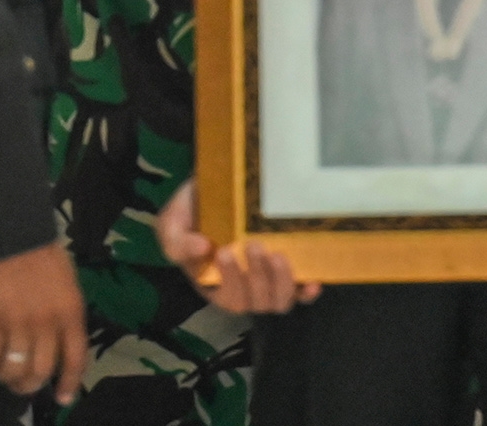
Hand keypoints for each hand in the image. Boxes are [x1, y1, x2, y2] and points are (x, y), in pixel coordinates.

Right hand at [0, 241, 86, 403]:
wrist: (11, 233)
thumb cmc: (42, 255)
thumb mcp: (68, 283)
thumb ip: (66, 315)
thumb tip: (61, 346)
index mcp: (71, 311)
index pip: (75, 358)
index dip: (70, 383)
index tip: (64, 397)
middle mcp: (46, 322)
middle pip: (40, 372)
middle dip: (31, 385)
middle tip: (24, 384)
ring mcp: (17, 322)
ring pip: (12, 369)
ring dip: (7, 376)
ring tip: (5, 370)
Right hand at [156, 179, 322, 314]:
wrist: (221, 182)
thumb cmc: (195, 208)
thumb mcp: (174, 222)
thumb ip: (177, 241)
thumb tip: (201, 249)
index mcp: (214, 283)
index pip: (227, 299)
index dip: (230, 282)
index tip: (225, 252)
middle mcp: (243, 287)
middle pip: (256, 303)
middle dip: (257, 278)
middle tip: (255, 245)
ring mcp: (268, 278)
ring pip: (280, 301)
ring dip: (281, 282)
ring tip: (278, 255)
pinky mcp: (288, 267)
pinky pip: (301, 292)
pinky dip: (307, 292)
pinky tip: (312, 282)